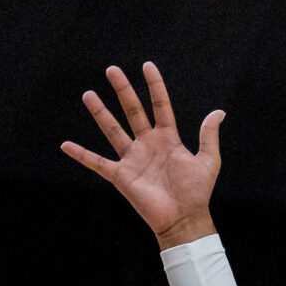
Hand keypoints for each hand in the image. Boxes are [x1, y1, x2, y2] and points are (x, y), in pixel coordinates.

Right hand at [59, 62, 223, 247]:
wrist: (185, 219)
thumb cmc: (197, 192)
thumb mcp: (208, 161)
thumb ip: (208, 136)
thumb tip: (219, 112)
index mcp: (168, 139)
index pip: (160, 106)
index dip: (155, 86)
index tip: (147, 66)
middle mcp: (148, 144)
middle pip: (133, 111)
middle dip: (123, 90)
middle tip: (111, 69)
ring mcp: (133, 158)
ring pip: (113, 130)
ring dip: (100, 113)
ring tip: (88, 94)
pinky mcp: (121, 175)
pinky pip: (98, 162)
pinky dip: (81, 154)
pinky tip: (65, 145)